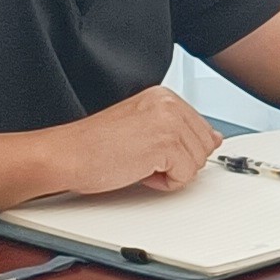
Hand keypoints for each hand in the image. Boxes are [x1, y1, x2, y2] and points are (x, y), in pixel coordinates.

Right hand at [41, 87, 221, 199]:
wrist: (64, 155)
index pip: (202, 129)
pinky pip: (185, 176)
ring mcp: (169, 121)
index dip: (178, 150)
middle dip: (177, 160)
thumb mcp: (144, 130)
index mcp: (163, 96)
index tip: (150, 148)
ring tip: (137, 162)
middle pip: (205, 146)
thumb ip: (181, 130)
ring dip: (170, 171)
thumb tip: (215, 138)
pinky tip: (137, 170)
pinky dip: (164, 182)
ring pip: (198, 162)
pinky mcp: (165, 143)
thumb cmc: (94, 146)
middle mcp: (169, 103)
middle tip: (140, 156)